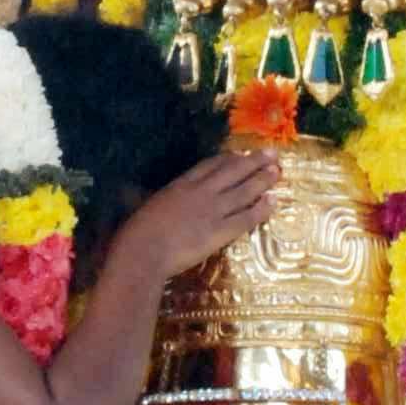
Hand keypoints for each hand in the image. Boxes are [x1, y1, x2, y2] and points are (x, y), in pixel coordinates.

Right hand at [116, 146, 279, 278]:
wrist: (144, 251)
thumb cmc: (136, 231)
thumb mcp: (141, 204)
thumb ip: (144, 195)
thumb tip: (127, 190)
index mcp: (181, 184)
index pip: (210, 165)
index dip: (228, 159)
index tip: (241, 154)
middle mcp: (201, 192)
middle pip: (233, 172)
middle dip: (254, 161)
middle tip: (272, 153)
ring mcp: (213, 211)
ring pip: (244, 191)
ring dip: (263, 179)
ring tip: (278, 171)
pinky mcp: (220, 232)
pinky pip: (246, 218)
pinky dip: (261, 208)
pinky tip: (274, 201)